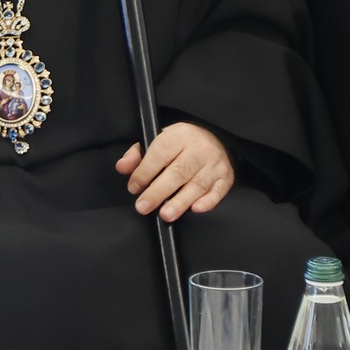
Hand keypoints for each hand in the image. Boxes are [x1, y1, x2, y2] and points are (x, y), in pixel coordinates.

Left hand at [116, 122, 234, 221]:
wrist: (214, 137)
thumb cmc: (180, 144)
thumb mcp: (157, 141)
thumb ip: (137, 154)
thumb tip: (123, 167)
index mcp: (179, 135)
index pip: (160, 153)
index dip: (145, 172)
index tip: (134, 187)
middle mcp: (200, 148)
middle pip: (178, 172)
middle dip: (158, 192)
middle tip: (143, 207)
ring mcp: (215, 163)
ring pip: (197, 184)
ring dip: (180, 202)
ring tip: (165, 215)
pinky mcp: (226, 177)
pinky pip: (218, 191)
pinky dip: (208, 201)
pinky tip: (196, 209)